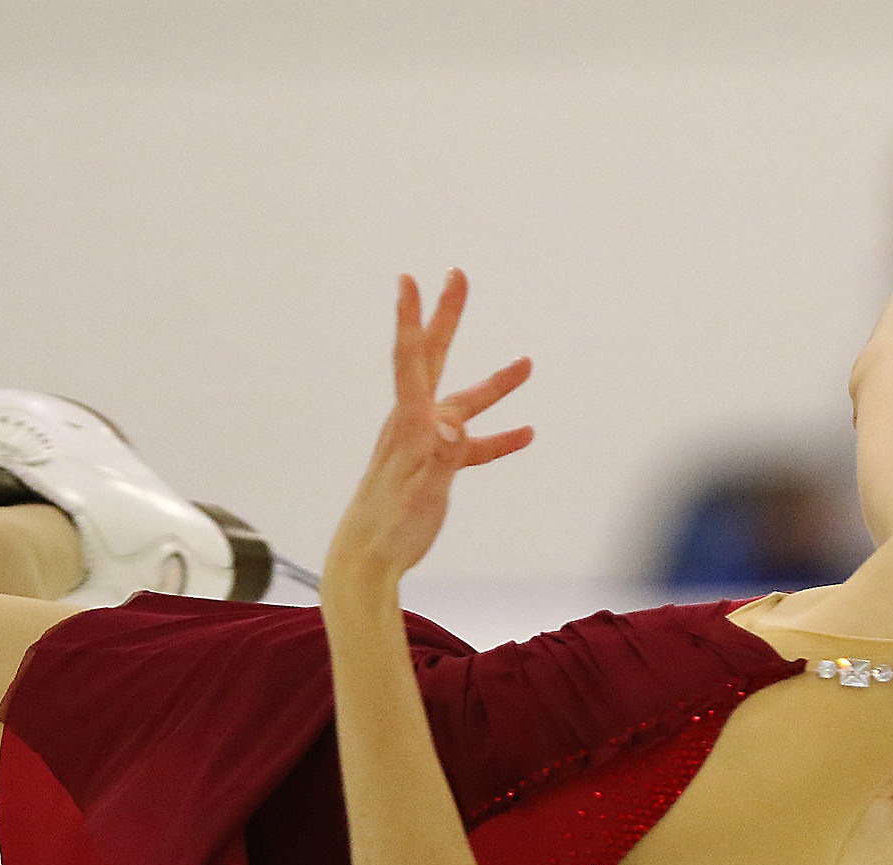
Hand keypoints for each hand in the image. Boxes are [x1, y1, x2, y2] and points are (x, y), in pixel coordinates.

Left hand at [327, 270, 533, 583]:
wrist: (364, 560)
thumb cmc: (389, 530)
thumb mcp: (421, 496)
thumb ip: (440, 459)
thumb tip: (454, 424)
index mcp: (408, 424)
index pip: (409, 360)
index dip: (411, 318)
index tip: (410, 278)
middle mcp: (414, 424)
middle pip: (431, 360)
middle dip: (447, 318)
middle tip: (458, 275)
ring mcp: (426, 445)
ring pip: (464, 403)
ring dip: (495, 385)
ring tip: (528, 364)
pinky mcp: (436, 469)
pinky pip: (473, 447)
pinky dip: (498, 438)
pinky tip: (526, 433)